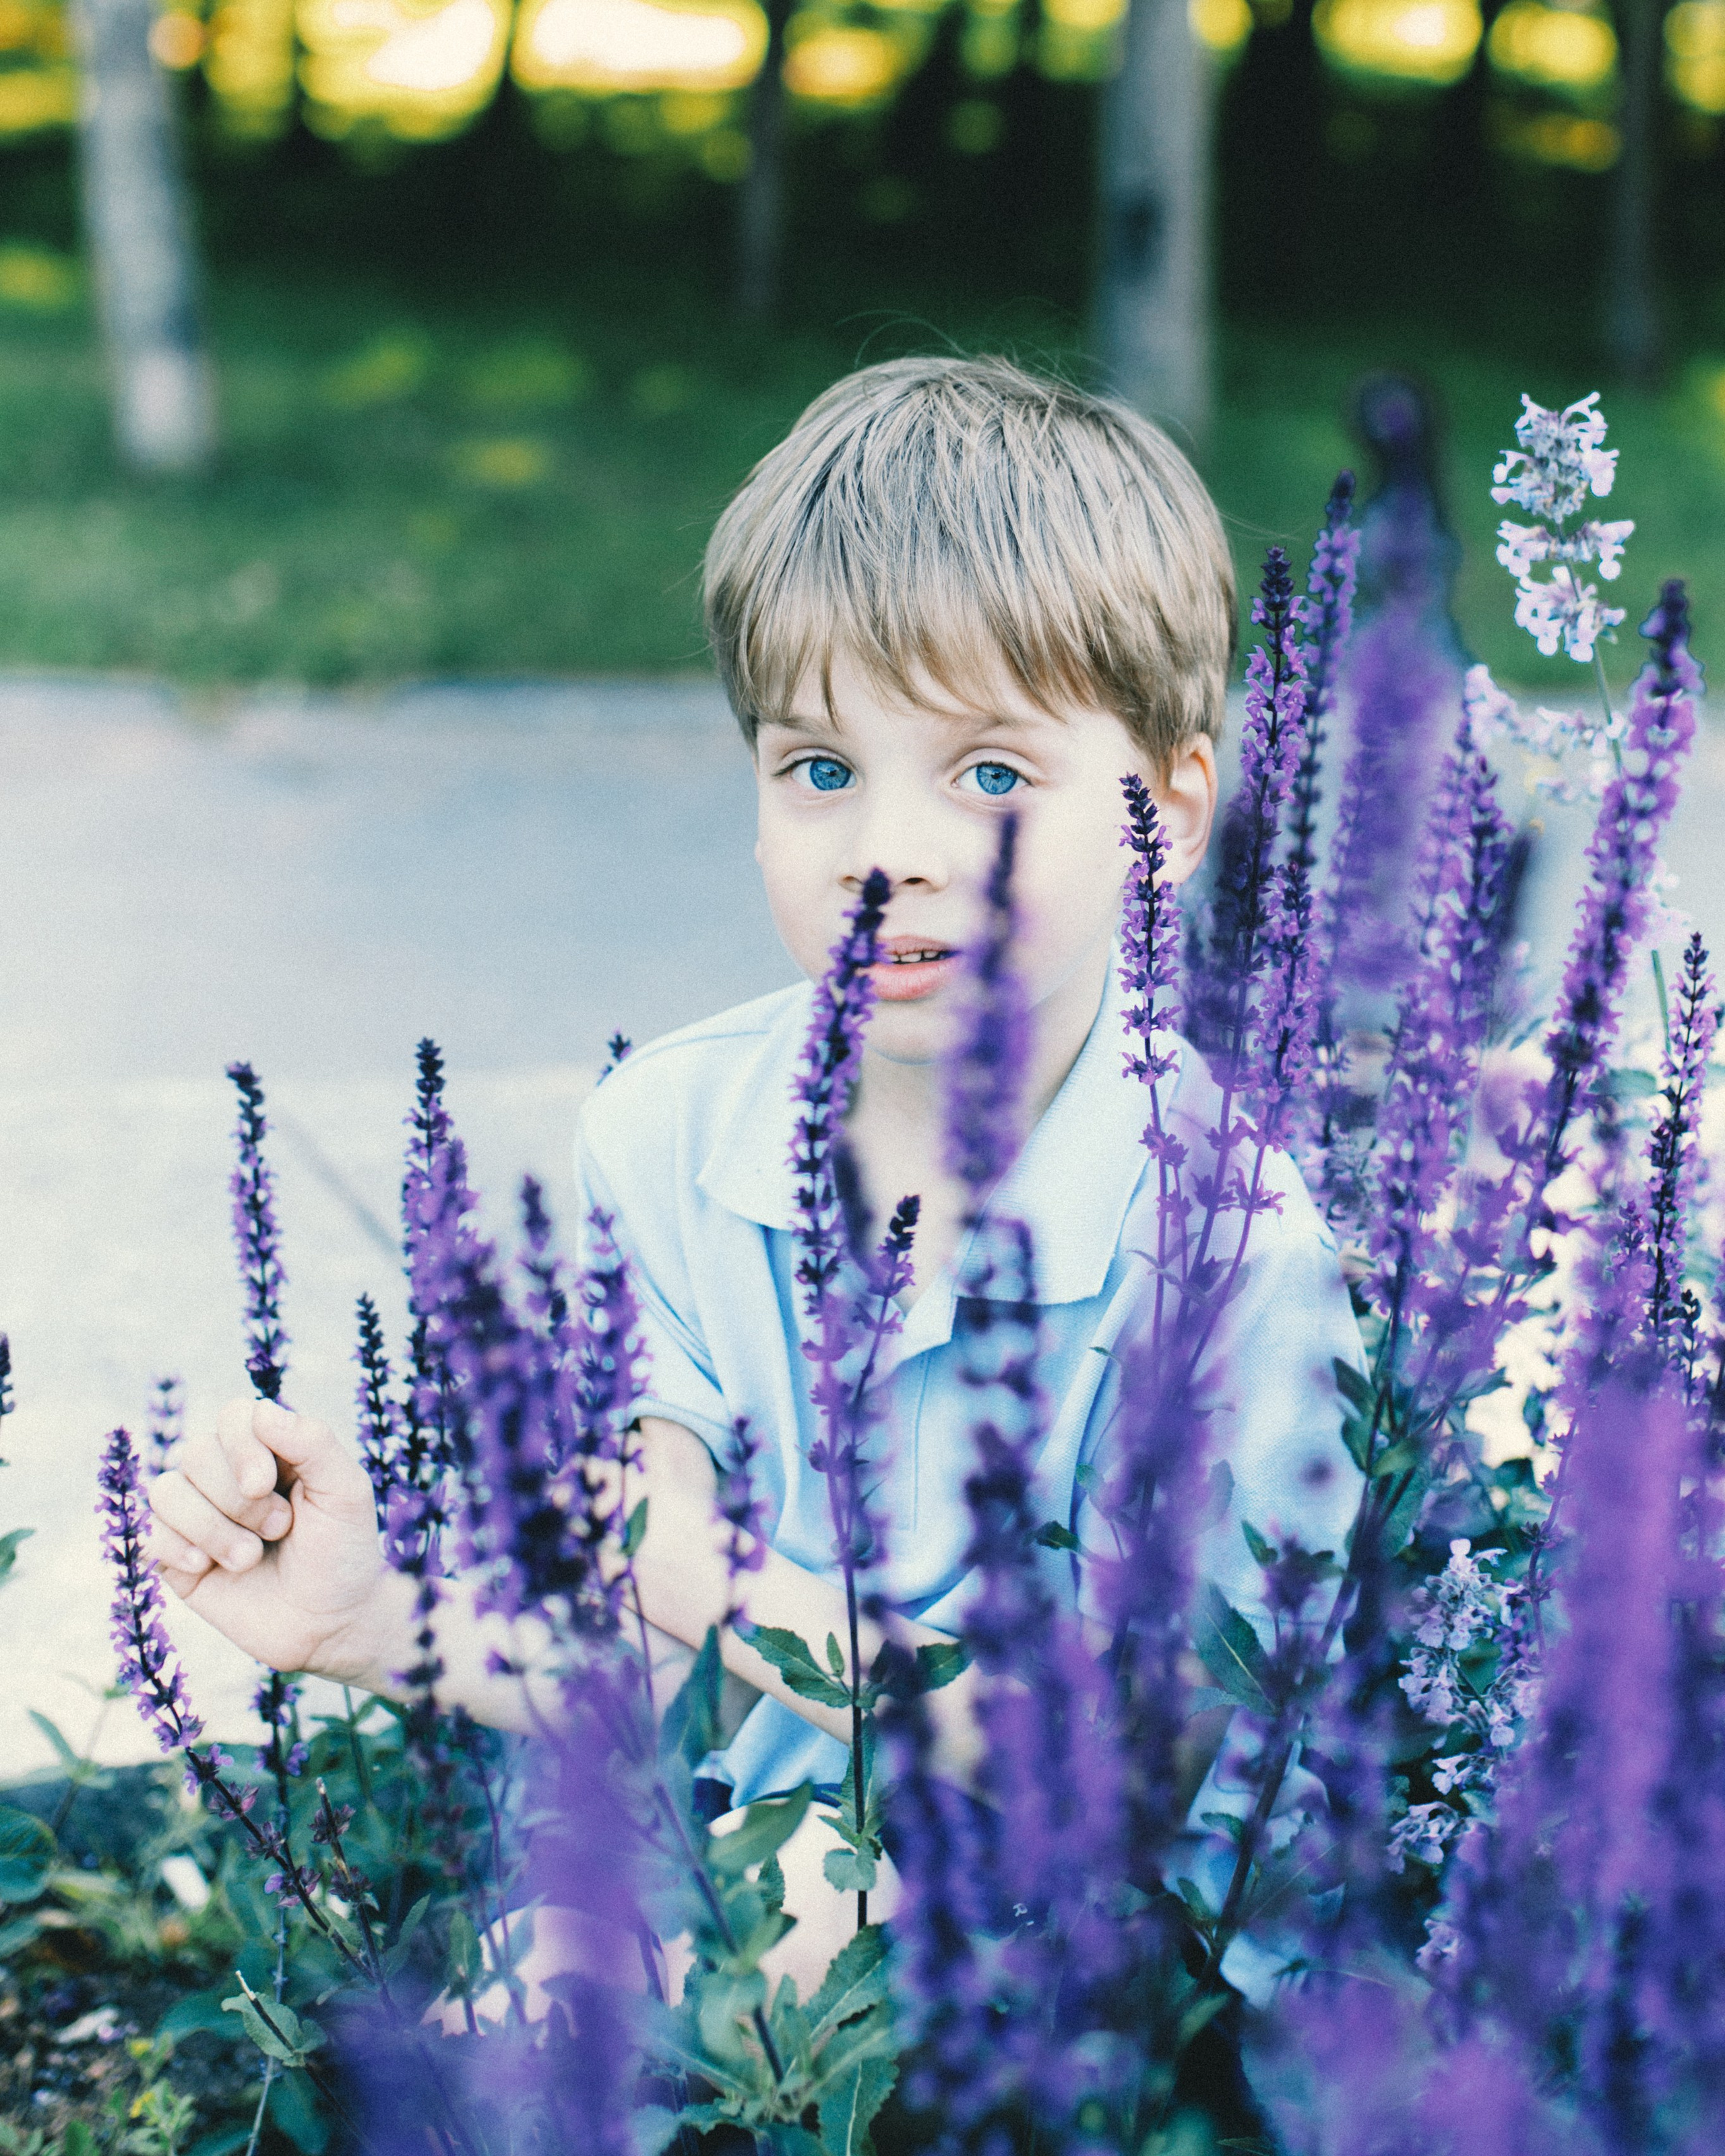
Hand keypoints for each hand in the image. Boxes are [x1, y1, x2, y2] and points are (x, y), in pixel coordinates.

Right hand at [149, 1398, 402, 1685]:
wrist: (331, 1624)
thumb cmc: (343, 1551)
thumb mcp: (345, 1490)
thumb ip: (312, 1442)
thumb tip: (261, 1411)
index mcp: (271, 1450)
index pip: (233, 1417)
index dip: (241, 1446)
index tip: (266, 1484)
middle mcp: (228, 1476)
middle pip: (196, 1452)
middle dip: (237, 1498)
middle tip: (280, 1528)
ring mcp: (199, 1516)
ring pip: (166, 1490)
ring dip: (212, 1527)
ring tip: (250, 1557)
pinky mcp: (177, 1558)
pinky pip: (150, 1533)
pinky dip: (179, 1548)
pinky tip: (209, 1568)